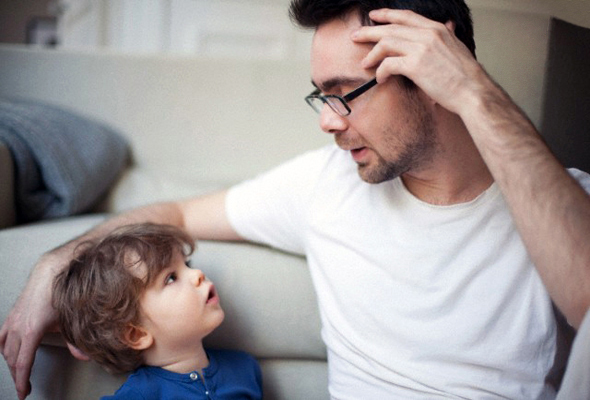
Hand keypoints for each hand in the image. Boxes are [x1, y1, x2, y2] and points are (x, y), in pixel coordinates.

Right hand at [0, 253, 71, 398]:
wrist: (51, 272)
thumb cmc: (60, 293)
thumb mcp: (70, 321)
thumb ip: (76, 342)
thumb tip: (85, 356)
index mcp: (31, 332)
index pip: (23, 364)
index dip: (22, 381)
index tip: (23, 392)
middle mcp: (18, 328)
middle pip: (13, 360)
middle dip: (17, 376)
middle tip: (23, 387)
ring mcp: (13, 321)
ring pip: (6, 350)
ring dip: (11, 363)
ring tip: (18, 373)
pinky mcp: (12, 315)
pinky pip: (2, 337)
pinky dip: (3, 348)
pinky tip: (6, 353)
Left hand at [351, 9, 489, 115]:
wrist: (473, 92)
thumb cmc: (465, 76)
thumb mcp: (458, 47)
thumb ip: (449, 36)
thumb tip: (449, 27)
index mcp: (437, 29)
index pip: (406, 17)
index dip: (387, 15)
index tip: (374, 16)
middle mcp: (428, 34)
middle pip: (391, 28)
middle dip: (369, 32)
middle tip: (355, 36)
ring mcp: (421, 48)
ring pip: (386, 44)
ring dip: (372, 54)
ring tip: (364, 63)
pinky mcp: (415, 65)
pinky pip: (388, 64)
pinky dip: (380, 72)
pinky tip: (379, 79)